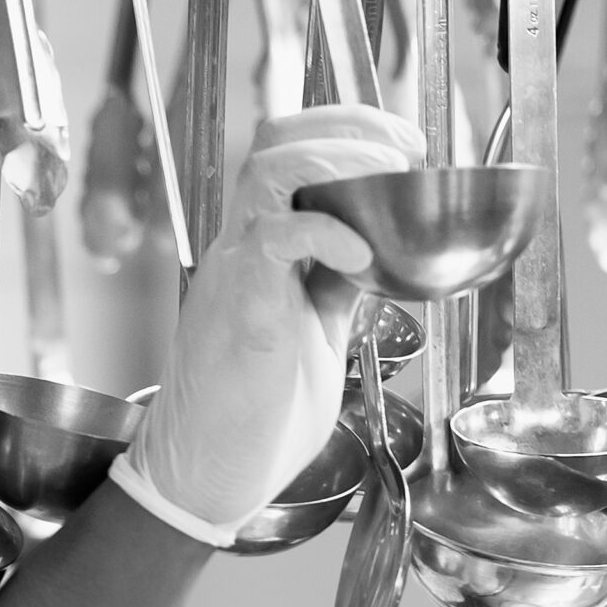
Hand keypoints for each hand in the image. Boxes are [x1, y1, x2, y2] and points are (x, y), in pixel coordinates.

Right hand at [113, 102, 421, 545]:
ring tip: (389, 174)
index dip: (343, 132)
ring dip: (337, 159)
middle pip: (276, 143)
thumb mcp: (316, 338)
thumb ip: (337, 290)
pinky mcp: (241, 308)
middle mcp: (240, 252)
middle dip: (347, 127)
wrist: (202, 479)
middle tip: (404, 144)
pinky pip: (273, 238)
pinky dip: (323, 231)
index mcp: (258, 255)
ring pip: (268, 171)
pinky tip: (361, 253)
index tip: (401, 143)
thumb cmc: (252, 421)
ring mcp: (235, 275)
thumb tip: (382, 254)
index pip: (286, 155)